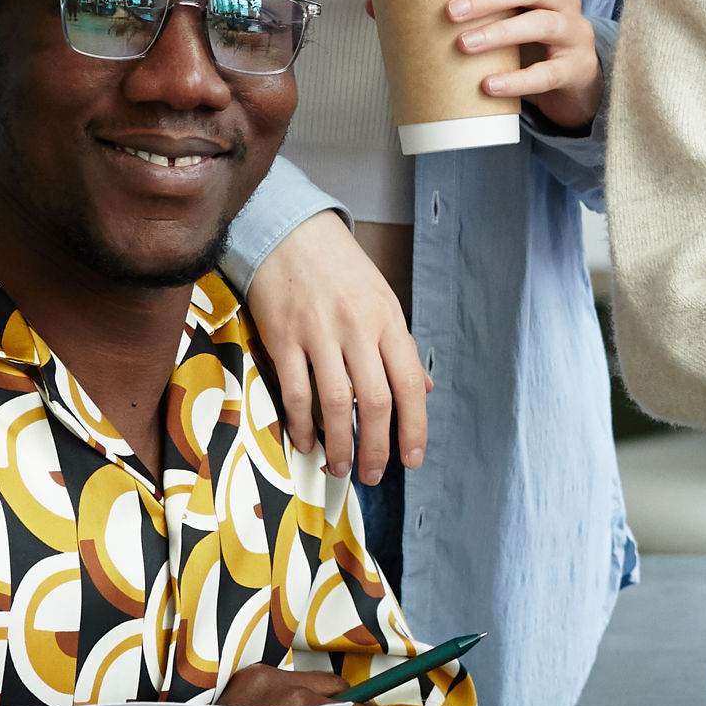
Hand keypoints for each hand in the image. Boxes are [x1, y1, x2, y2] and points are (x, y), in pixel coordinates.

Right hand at [247, 210, 429, 485]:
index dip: (414, 429)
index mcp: (388, 320)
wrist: (289, 230)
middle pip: (376, 402)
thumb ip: (400, 347)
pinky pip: (295, 391)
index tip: (412, 460)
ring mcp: (319, 333)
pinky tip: (305, 441)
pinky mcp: (283, 337)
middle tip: (373, 475)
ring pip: (336, 403)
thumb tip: (423, 390)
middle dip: (377, 448)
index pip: (410, 385)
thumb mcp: (382, 299)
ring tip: (339, 467)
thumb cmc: (340, 268)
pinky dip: (301, 424)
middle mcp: (358, 329)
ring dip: (339, 445)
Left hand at [446, 0, 597, 133]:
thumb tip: (380, 6)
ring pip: (541, 24)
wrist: (572, 82)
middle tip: (450, 11)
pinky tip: (489, 85)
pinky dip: (517, 80)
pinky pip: (547, 73)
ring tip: (463, 45)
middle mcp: (563, 0)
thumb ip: (461, 9)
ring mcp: (573, 33)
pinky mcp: (575, 69)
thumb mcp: (503, 17)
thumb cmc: (526, 42)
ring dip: (499, 32)